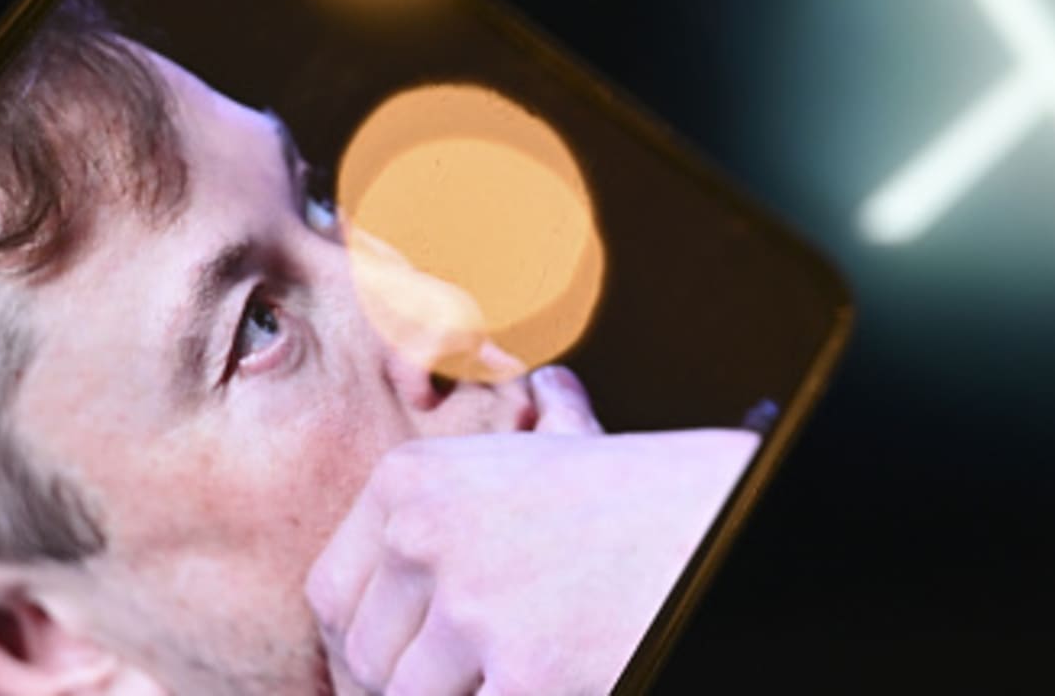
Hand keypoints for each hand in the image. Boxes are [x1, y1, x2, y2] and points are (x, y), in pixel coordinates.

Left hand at [306, 366, 759, 695]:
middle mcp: (425, 536)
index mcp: (414, 480)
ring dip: (457, 695)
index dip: (364, 642)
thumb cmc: (649, 497)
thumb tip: (548, 389)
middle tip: (465, 673)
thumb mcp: (566, 450)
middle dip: (408, 682)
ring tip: (509, 671)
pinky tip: (549, 677)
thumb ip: (528, 432)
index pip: (331, 596)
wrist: (723, 527)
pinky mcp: (519, 674)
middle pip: (364, 660)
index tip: (399, 660)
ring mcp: (469, 609)